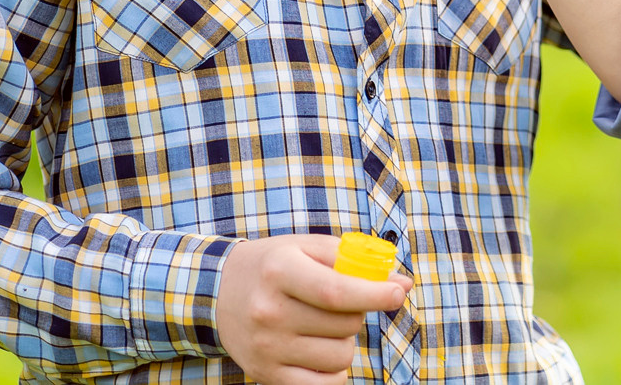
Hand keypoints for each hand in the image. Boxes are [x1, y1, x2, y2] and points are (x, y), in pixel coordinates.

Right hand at [214, 234, 410, 383]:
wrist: (218, 291)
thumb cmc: (275, 265)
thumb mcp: (308, 248)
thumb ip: (356, 261)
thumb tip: (402, 284)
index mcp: (280, 271)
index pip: (336, 291)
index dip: (374, 295)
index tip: (397, 294)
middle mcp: (269, 311)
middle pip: (345, 325)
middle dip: (356, 313)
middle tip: (339, 303)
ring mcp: (266, 347)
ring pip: (340, 356)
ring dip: (345, 342)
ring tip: (324, 325)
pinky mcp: (266, 374)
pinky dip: (334, 371)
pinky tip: (321, 350)